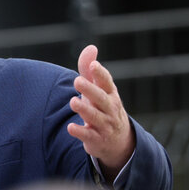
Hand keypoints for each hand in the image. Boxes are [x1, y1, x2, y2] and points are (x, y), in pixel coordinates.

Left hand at [67, 45, 134, 181]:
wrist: (118, 142)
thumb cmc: (103, 108)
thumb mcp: (98, 90)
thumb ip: (90, 71)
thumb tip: (91, 47)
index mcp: (110, 94)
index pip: (107, 83)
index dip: (100, 74)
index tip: (93, 65)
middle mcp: (110, 109)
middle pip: (101, 98)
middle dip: (90, 89)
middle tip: (78, 80)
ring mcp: (105, 125)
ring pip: (95, 117)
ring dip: (85, 109)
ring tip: (73, 102)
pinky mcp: (97, 139)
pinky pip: (89, 135)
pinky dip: (80, 132)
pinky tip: (70, 127)